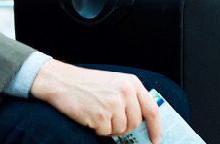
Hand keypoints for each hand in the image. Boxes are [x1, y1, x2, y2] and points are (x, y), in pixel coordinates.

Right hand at [30, 60, 161, 142]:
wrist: (63, 81)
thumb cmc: (88, 83)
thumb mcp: (115, 83)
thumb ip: (131, 98)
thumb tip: (143, 121)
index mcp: (131, 82)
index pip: (152, 109)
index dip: (156, 127)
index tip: (155, 138)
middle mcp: (125, 92)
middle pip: (135, 123)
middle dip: (124, 126)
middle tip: (110, 119)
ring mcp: (113, 104)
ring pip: (121, 130)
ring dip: (110, 127)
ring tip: (98, 113)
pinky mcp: (101, 115)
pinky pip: (106, 132)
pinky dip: (98, 128)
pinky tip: (90, 115)